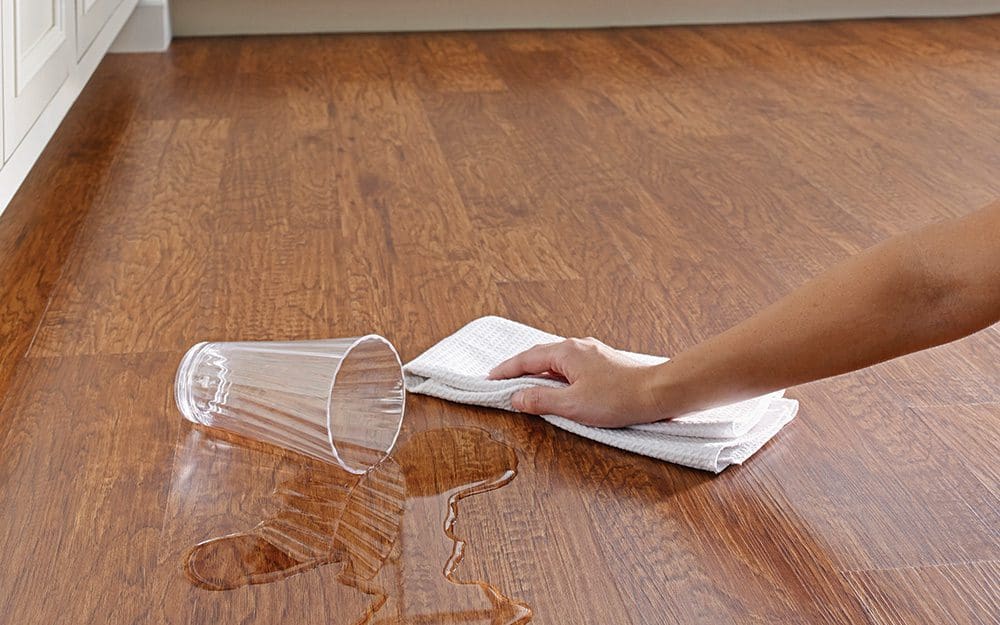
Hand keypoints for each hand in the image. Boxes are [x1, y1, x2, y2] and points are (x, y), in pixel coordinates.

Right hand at [487, 337, 668, 427]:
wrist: (657, 393)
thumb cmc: (618, 398)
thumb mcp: (572, 405)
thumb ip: (540, 400)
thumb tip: (516, 398)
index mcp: (565, 352)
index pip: (525, 360)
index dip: (505, 371)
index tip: (490, 379)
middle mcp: (577, 346)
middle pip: (539, 356)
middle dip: (519, 368)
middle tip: (502, 381)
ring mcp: (591, 352)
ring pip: (555, 359)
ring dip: (538, 371)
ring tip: (525, 384)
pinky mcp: (603, 362)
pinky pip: (570, 364)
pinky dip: (555, 373)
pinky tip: (557, 384)